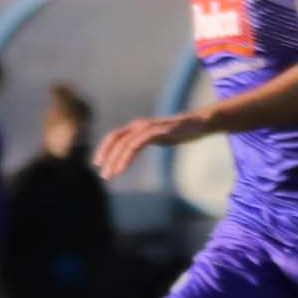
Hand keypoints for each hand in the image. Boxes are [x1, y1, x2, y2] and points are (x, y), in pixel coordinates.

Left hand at [94, 110, 209, 178]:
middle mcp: (140, 125)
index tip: (98, 164)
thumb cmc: (178, 131)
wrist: (199, 122)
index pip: (114, 136)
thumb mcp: (156, 136)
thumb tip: (132, 151)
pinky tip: (124, 165)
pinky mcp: (160, 131)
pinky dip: (129, 153)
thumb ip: (143, 141)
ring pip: (127, 142)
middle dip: (108, 158)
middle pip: (117, 140)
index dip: (104, 149)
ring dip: (117, 159)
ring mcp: (150, 127)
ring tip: (112, 174)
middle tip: (104, 175)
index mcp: (137, 126)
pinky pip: (140, 142)